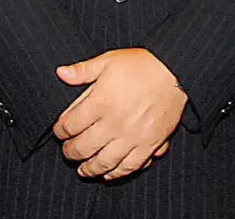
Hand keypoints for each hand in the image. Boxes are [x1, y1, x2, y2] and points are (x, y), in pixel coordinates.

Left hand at [53, 48, 186, 180]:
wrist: (175, 71)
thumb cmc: (141, 64)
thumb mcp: (109, 60)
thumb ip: (83, 70)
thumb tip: (60, 73)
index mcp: (101, 102)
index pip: (71, 125)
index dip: (60, 130)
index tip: (59, 131)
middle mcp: (114, 123)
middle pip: (83, 147)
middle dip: (71, 152)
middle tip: (68, 151)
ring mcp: (132, 137)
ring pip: (103, 162)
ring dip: (89, 168)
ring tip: (83, 169)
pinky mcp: (149, 144)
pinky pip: (129, 167)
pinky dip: (116, 173)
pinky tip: (109, 173)